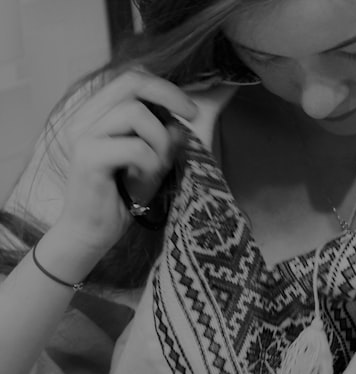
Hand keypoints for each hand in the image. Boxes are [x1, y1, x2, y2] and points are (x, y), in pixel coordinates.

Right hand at [54, 69, 197, 250]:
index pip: (130, 78)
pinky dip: (151, 163)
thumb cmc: (122, 197)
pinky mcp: (87, 157)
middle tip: (192, 117)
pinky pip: (135, 147)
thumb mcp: (151, 162)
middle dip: (169, 96)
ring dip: (160, 141)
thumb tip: (181, 124)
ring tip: (156, 167)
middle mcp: (84, 118)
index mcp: (95, 114)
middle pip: (131, 82)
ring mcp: (82, 135)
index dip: (164, 87)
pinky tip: (143, 181)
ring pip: (136, 113)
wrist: (91, 232)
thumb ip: (163, 139)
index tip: (190, 109)